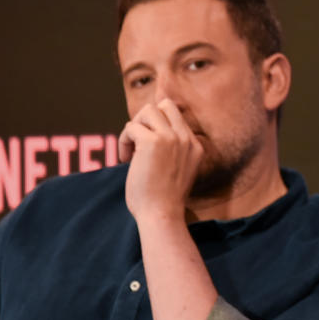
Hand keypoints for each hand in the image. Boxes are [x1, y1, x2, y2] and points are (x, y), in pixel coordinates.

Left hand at [118, 98, 203, 220]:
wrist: (162, 214)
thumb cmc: (164, 199)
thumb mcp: (179, 170)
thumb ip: (173, 151)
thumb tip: (149, 133)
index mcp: (195, 146)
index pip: (176, 116)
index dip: (157, 125)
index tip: (147, 145)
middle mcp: (186, 138)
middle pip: (164, 105)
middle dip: (146, 120)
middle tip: (138, 142)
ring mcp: (170, 138)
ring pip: (147, 111)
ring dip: (134, 128)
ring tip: (131, 151)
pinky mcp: (152, 142)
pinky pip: (131, 127)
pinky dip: (123, 141)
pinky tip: (125, 159)